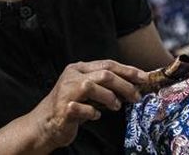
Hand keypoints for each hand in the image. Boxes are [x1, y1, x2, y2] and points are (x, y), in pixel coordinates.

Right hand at [25, 60, 144, 150]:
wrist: (43, 125)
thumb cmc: (70, 106)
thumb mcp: (87, 91)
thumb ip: (104, 84)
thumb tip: (133, 84)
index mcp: (78, 68)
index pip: (108, 64)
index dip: (128, 70)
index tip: (145, 78)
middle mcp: (72, 76)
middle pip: (104, 74)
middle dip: (125, 85)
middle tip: (136, 96)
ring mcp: (66, 92)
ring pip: (92, 86)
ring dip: (110, 97)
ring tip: (117, 106)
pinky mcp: (63, 109)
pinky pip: (83, 109)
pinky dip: (93, 113)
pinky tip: (96, 116)